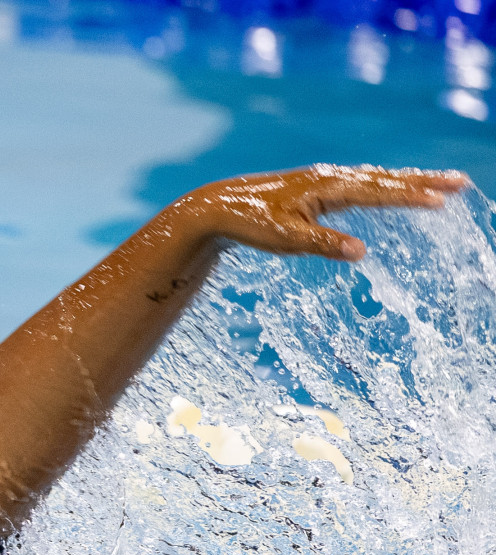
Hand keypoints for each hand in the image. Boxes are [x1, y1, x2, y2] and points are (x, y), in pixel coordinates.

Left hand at [171, 164, 468, 261]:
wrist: (218, 207)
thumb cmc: (250, 225)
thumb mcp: (284, 240)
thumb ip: (323, 244)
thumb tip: (361, 251)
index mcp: (326, 187)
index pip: (377, 192)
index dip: (410, 196)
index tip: (442, 200)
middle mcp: (329, 178)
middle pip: (384, 178)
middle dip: (423, 181)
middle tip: (461, 182)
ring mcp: (323, 180)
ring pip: (374, 178)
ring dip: (407, 180)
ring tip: (439, 184)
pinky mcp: (316, 187)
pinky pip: (360, 182)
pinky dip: (383, 184)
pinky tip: (390, 187)